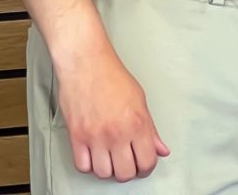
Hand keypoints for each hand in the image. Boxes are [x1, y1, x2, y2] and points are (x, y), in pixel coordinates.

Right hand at [56, 44, 168, 180]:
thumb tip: (161, 149)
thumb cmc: (112, 77)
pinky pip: (83, 166)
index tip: (144, 165)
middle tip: (128, 162)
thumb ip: (151, 129)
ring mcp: (95, 137)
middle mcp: (117, 133)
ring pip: (103, 173)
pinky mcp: (76, 138)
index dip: (147, 167)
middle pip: (125, 173)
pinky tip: (94, 155)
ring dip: (108, 169)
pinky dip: (89, 165)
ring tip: (111, 157)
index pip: (147, 161)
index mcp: (137, 123)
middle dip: (128, 171)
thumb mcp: (140, 100)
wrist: (87, 65)